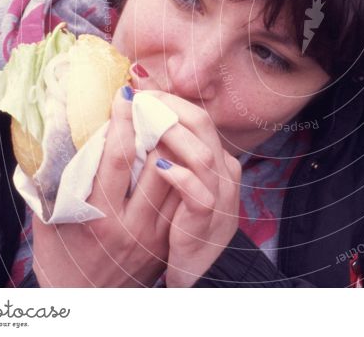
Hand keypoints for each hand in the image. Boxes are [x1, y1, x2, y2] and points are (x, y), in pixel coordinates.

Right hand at [32, 86, 179, 286]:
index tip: (125, 94)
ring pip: (175, 179)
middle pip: (153, 164)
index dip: (123, 122)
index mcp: (93, 216)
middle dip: (155, 126)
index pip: (116, 158)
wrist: (81, 301)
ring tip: (167, 117)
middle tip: (153, 98)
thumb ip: (53, 176)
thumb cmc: (59, 253)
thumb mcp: (47, 216)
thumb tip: (56, 126)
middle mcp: (127, 225)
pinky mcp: (167, 240)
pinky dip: (181, 171)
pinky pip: (182, 198)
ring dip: (173, 145)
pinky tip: (178, 150)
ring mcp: (153, 234)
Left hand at [143, 90, 242, 287]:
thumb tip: (140, 125)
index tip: (141, 92)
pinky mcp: (207, 218)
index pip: (198, 118)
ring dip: (172, 136)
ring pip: (202, 154)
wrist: (202, 270)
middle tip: (139, 99)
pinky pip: (198, 192)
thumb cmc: (185, 225)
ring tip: (145, 124)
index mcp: (218, 159)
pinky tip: (158, 167)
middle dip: (169, 108)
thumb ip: (171, 156)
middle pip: (203, 125)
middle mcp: (224, 172)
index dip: (170, 102)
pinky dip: (179, 176)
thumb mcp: (184, 185)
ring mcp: (219, 194)